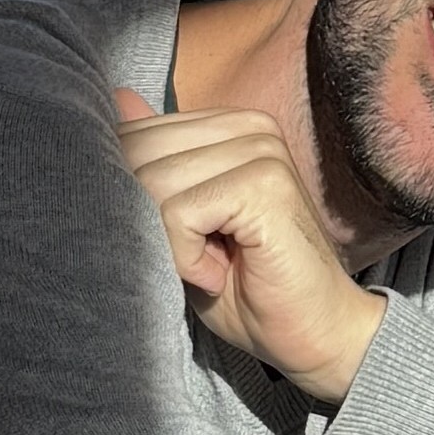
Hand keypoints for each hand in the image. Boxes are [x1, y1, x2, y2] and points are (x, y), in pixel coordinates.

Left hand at [113, 91, 387, 405]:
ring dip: (167, 245)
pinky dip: (185, 258)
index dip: (129, 198)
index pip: (134, 135)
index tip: (182, 241)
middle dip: (143, 220)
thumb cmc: (245, 287)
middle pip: (136, 155)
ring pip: (152, 183)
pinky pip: (177, 213)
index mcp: (231, 125)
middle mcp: (250, 127)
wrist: (315, 335)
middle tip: (192, 260)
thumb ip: (156, 162)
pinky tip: (218, 275)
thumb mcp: (182, 221)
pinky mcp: (265, 185)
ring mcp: (262, 152)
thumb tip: (118, 99)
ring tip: (209, 268)